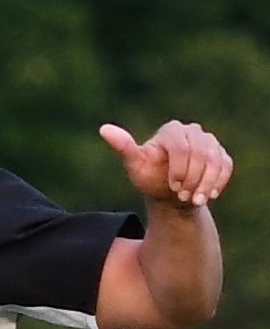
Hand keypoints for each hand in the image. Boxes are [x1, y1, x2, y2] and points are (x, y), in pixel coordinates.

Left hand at [100, 120, 232, 208]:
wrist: (168, 194)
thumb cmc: (150, 179)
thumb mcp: (135, 167)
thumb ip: (124, 148)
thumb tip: (103, 129)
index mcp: (171, 131)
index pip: (182, 147)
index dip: (180, 169)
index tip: (173, 186)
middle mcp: (193, 131)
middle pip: (201, 153)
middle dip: (192, 178)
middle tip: (182, 195)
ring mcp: (210, 141)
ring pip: (216, 159)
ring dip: (206, 182)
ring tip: (195, 199)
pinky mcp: (221, 154)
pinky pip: (226, 165)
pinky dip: (218, 182)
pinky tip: (209, 195)